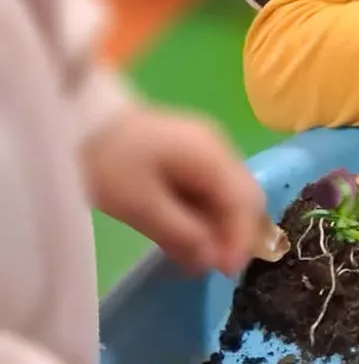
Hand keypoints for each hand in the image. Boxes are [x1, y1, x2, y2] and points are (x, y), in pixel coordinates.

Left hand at [81, 105, 264, 275]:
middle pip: (242, 195)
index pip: (243, 200)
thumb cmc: (110, 162)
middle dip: (233, 233)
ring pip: (227, 193)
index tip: (226, 272)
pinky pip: (209, 187)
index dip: (240, 238)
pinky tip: (186, 233)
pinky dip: (203, 213)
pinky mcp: (189, 154)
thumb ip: (181, 233)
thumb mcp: (140, 205)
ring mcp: (205, 149)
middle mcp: (218, 149)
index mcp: (212, 156)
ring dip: (217, 225)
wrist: (80, 120)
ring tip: (196, 257)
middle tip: (214, 267)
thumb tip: (211, 261)